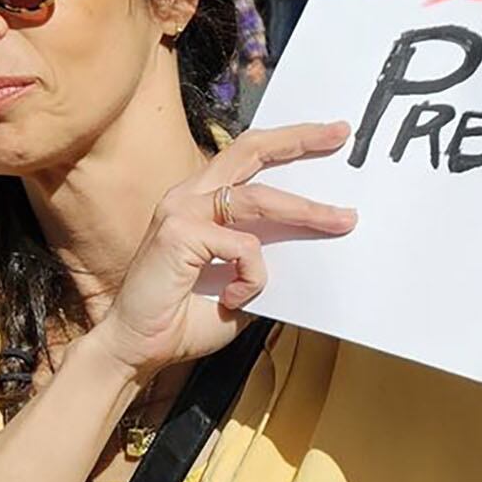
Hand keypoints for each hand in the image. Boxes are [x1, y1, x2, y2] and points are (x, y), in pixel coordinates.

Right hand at [93, 121, 355, 380]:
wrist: (138, 348)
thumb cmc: (181, 321)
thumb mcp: (240, 288)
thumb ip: (263, 264)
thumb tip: (306, 253)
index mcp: (199, 202)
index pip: (247, 160)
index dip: (287, 145)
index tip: (328, 137)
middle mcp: (189, 196)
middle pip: (251, 150)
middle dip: (299, 139)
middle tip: (338, 133)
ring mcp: (182, 210)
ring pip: (259, 198)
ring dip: (307, 211)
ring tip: (342, 221)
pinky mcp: (180, 232)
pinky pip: (245, 247)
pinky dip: (252, 278)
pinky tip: (234, 298)